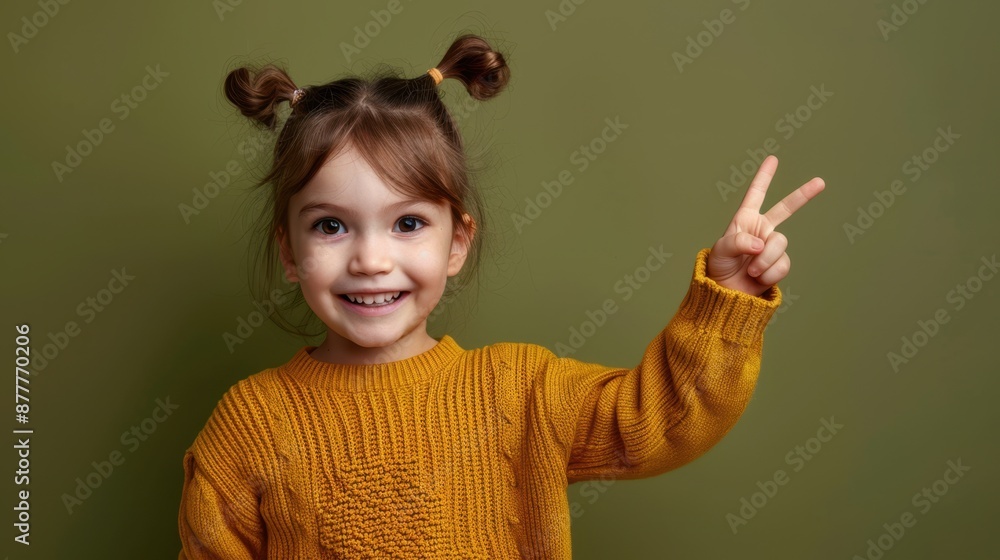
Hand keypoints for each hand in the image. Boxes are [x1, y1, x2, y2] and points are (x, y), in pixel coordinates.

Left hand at [707, 155, 824, 296]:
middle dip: (803, 195)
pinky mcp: (779, 264)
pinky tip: (758, 279)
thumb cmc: (719, 268)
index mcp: (745, 220)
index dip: (764, 177)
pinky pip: (782, 265)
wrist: (727, 294)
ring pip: (780, 244)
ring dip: (765, 259)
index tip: (773, 159)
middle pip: (786, 209)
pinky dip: (769, 274)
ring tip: (751, 270)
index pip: (755, 195)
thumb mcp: (720, 251)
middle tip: (820, 182)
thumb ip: (738, 242)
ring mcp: (772, 247)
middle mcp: (761, 230)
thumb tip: (761, 244)